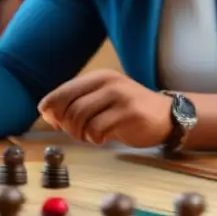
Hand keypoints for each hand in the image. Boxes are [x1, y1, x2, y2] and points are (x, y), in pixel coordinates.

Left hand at [38, 70, 171, 147]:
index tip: (56, 123)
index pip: (61, 93)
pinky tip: (103, 138)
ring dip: (80, 133)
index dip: (52, 111)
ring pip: (81, 117)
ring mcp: (121, 96)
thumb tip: (48, 115)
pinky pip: (98, 129)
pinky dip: (94, 138)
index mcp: (99, 77)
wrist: (167, 116)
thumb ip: (78, 103)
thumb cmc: (129, 111)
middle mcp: (109, 82)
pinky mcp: (130, 113)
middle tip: (76, 133)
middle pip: (69, 106)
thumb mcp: (103, 99)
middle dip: (66, 125)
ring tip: (90, 136)